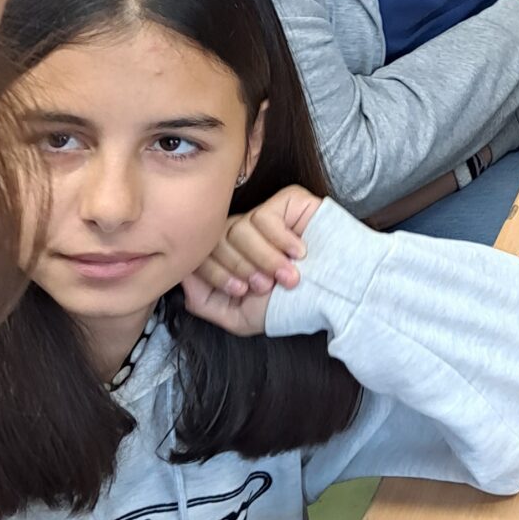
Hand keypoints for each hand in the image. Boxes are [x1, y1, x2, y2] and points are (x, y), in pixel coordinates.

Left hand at [181, 184, 323, 320]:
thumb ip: (203, 301)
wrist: (336, 296)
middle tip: (266, 286)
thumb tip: (182, 275)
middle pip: (218, 239)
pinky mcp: (288, 202)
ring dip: (265, 258)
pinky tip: (300, 252)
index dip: (217, 274)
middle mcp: (244, 233)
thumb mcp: (239, 317)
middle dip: (241, 268)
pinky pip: (266, 216)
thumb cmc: (291, 308)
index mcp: (230, 257)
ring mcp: (266, 216)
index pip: (202, 254)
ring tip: (288, 276)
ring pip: (241, 229)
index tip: (243, 292)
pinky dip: (280, 240)